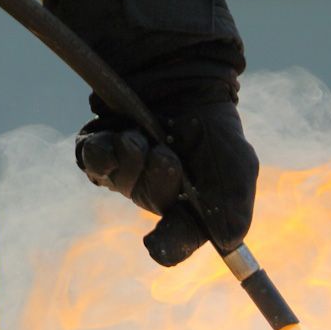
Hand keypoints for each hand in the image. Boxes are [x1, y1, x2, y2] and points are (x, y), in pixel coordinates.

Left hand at [76, 100, 257, 266]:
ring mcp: (126, 176)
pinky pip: (92, 160)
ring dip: (133, 157)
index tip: (156, 245)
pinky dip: (102, 149)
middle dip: (159, 178)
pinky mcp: (102, 152)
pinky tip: (117, 134)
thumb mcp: (238, 166)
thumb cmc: (215, 131)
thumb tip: (228, 241)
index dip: (166, 246)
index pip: (175, 242)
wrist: (187, 83)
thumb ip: (235, 203)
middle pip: (148, 201)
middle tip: (168, 156)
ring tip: (143, 136)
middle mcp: (154, 197)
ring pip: (119, 180)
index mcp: (187, 212)